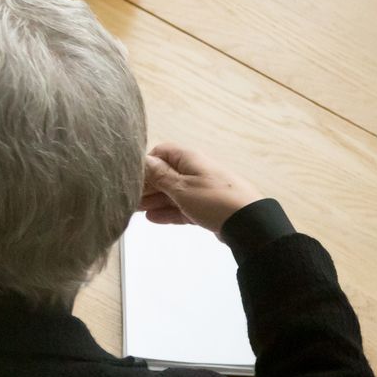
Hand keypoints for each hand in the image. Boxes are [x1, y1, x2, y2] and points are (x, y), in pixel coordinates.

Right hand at [140, 144, 262, 234]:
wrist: (248, 224)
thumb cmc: (214, 200)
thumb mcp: (181, 187)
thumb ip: (159, 174)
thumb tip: (141, 160)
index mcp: (188, 159)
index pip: (160, 152)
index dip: (145, 164)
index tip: (131, 179)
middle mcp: (194, 170)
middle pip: (164, 174)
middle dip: (146, 186)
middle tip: (127, 199)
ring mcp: (201, 189)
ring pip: (172, 192)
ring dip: (154, 200)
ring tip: (134, 211)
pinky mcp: (206, 207)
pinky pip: (182, 206)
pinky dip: (168, 211)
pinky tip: (153, 218)